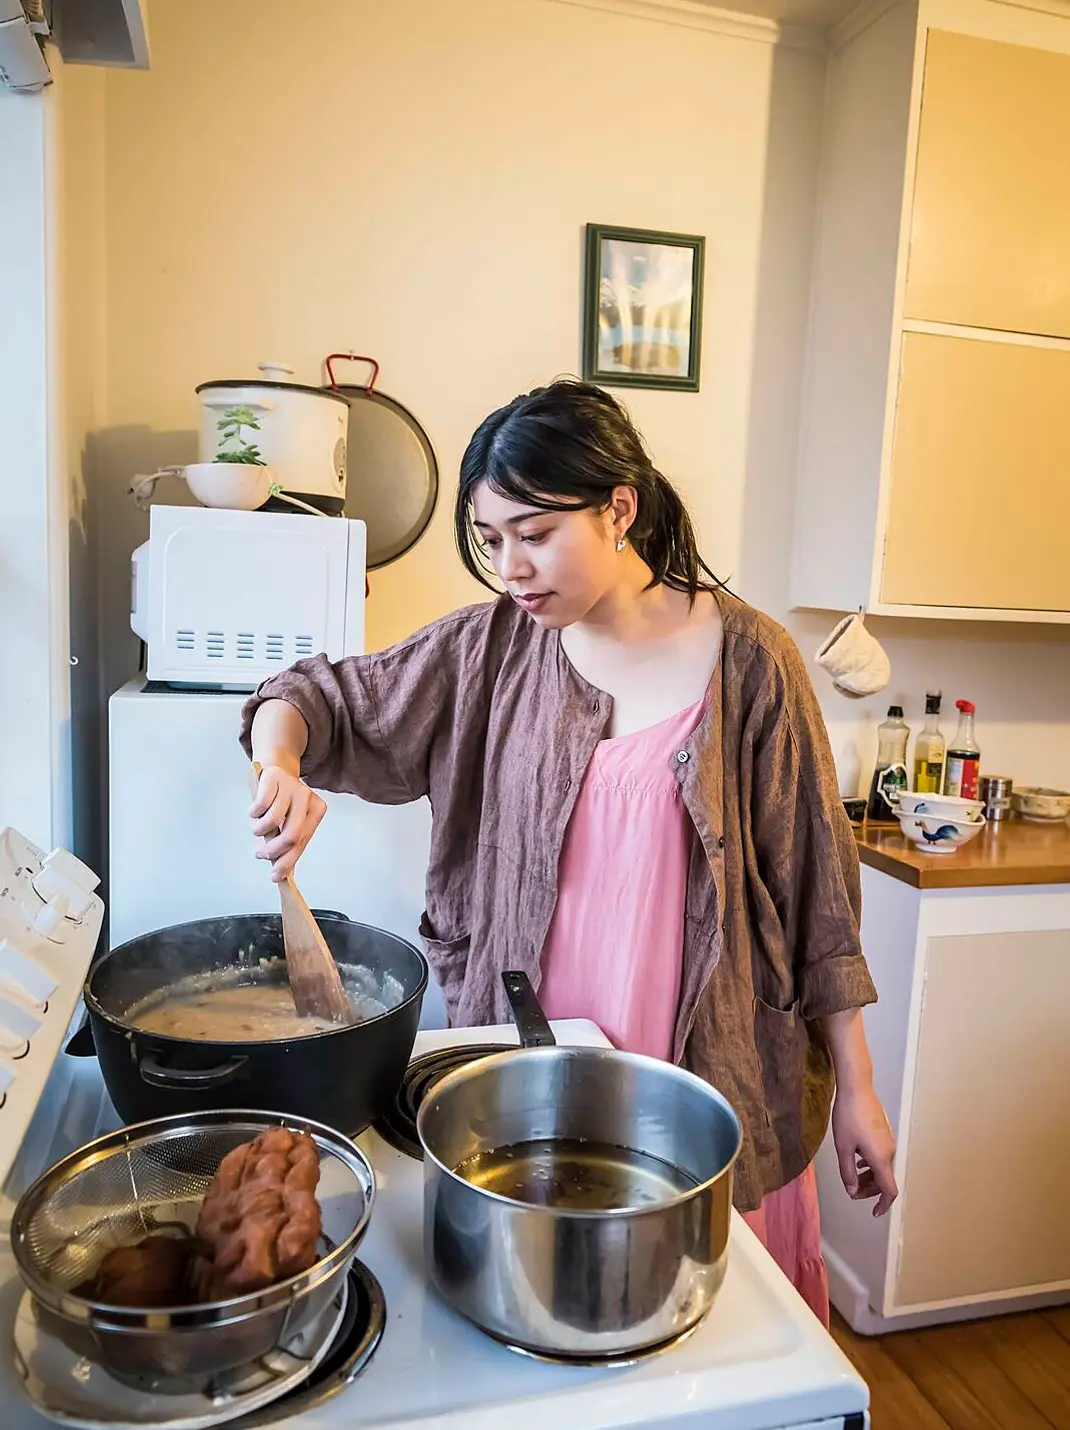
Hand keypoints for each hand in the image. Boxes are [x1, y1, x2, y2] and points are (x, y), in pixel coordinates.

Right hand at [249, 764, 325, 882]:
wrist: (275, 769)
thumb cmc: (282, 801)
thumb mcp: (291, 820)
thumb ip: (290, 844)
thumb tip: (284, 873)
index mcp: (316, 810)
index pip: (302, 842)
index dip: (288, 861)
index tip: (275, 876)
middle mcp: (307, 798)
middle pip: (292, 835)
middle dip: (273, 851)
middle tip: (260, 854)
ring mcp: (291, 786)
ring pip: (273, 821)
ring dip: (260, 830)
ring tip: (257, 829)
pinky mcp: (274, 779)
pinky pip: (261, 805)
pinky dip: (254, 814)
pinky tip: (254, 813)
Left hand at [831, 1082, 897, 1216]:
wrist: (857, 1087)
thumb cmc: (848, 1117)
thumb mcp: (843, 1147)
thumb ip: (847, 1172)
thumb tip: (852, 1190)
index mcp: (881, 1158)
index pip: (889, 1190)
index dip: (883, 1205)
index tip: (874, 1213)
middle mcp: (889, 1151)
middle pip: (884, 1180)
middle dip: (869, 1189)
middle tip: (852, 1191)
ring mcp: (887, 1140)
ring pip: (881, 1167)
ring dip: (868, 1176)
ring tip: (852, 1177)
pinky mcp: (883, 1132)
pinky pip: (880, 1155)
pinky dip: (870, 1163)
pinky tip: (857, 1159)